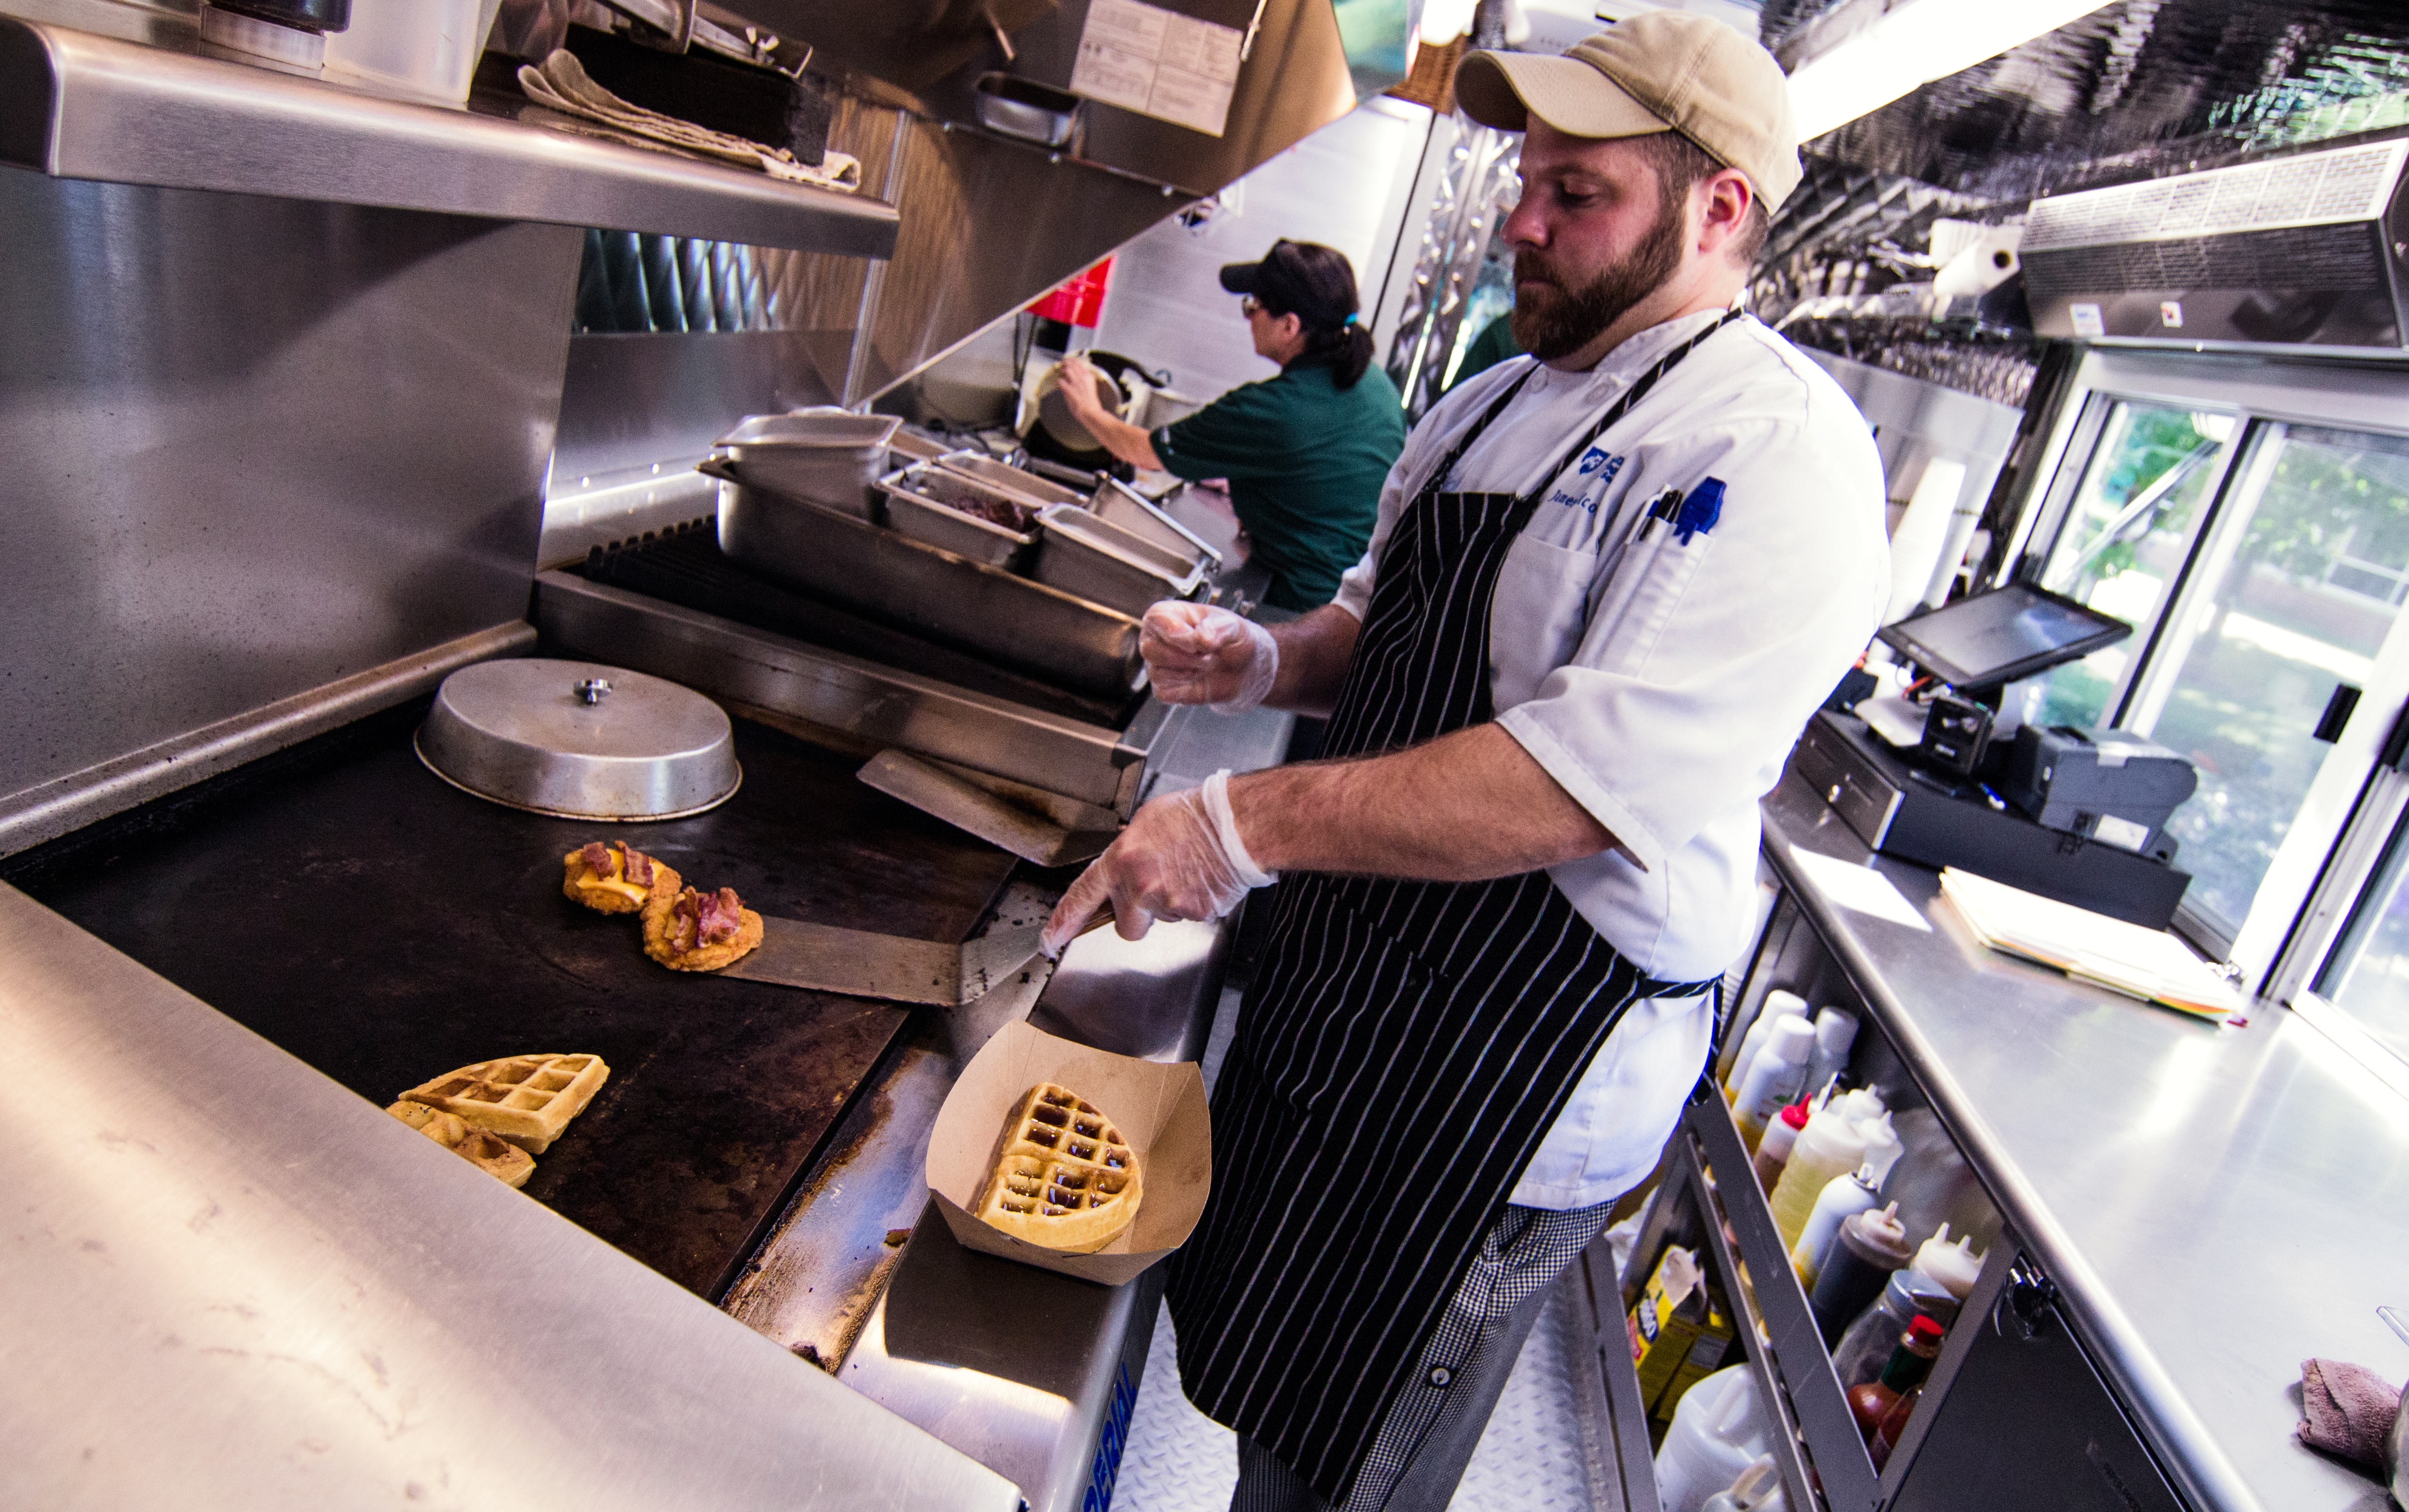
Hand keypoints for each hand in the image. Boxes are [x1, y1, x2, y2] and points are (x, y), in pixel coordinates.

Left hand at [1042, 771, 1273, 955]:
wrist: (1238, 823)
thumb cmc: (1197, 816)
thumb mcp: (1147, 821)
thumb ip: (1127, 848)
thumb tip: (1122, 861)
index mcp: (1122, 860)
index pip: (1082, 896)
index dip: (1062, 922)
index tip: (1050, 939)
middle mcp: (1141, 885)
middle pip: (1127, 926)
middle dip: (1137, 916)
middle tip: (1157, 889)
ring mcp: (1169, 904)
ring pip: (1162, 920)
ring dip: (1171, 904)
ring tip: (1188, 873)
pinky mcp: (1196, 914)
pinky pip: (1190, 918)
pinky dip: (1196, 903)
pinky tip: (1204, 880)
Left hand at [1056, 355, 1106, 424]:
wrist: (1091, 412)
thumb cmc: (1092, 404)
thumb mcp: (1092, 388)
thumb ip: (1085, 382)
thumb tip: (1077, 379)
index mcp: (1089, 377)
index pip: (1080, 364)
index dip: (1073, 361)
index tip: (1070, 361)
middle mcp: (1082, 377)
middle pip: (1073, 364)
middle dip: (1066, 363)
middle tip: (1063, 363)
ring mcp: (1075, 383)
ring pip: (1067, 370)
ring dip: (1063, 370)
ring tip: (1061, 371)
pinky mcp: (1069, 389)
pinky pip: (1061, 381)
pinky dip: (1060, 381)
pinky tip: (1060, 383)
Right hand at [1142, 601, 1278, 711]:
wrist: (1242, 669)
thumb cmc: (1232, 640)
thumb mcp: (1234, 627)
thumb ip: (1218, 628)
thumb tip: (1201, 639)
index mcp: (1167, 614)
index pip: (1156, 619)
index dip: (1177, 633)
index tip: (1200, 644)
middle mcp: (1155, 638)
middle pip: (1150, 649)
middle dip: (1185, 657)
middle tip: (1211, 656)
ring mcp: (1156, 664)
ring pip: (1156, 673)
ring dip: (1189, 672)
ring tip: (1208, 664)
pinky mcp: (1162, 688)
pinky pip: (1163, 692)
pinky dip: (1185, 689)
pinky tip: (1199, 679)